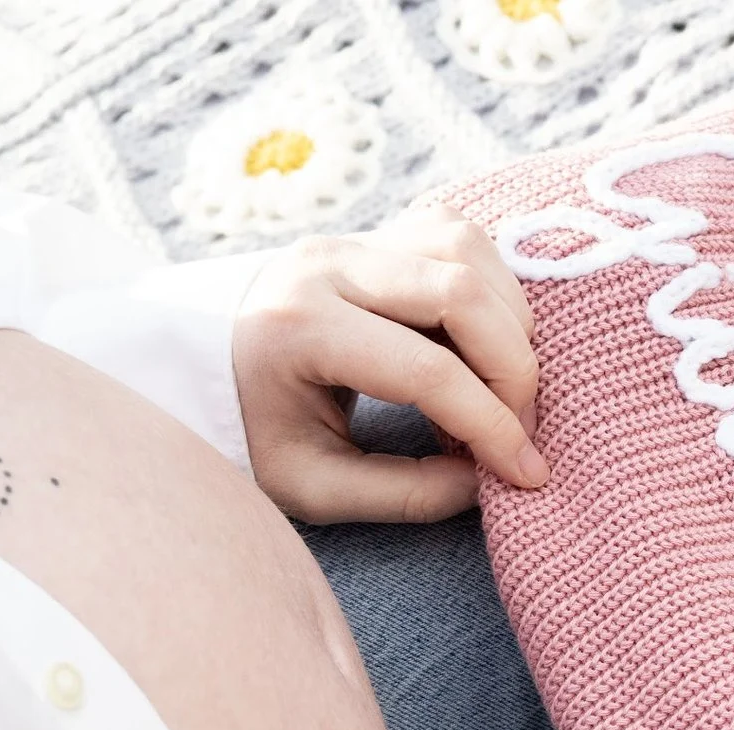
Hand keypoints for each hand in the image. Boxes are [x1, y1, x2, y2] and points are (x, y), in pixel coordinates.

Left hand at [232, 204, 549, 523]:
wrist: (208, 362)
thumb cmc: (258, 429)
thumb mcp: (311, 485)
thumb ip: (401, 494)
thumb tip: (484, 482)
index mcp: (299, 329)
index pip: (426, 371)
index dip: (490, 426)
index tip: (525, 473)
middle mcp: (327, 267)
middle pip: (459, 294)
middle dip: (513, 370)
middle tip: (521, 427)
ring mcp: (354, 238)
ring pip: (468, 252)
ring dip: (509, 322)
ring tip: (503, 385)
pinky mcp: (378, 230)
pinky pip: (459, 238)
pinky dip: (493, 289)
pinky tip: (485, 342)